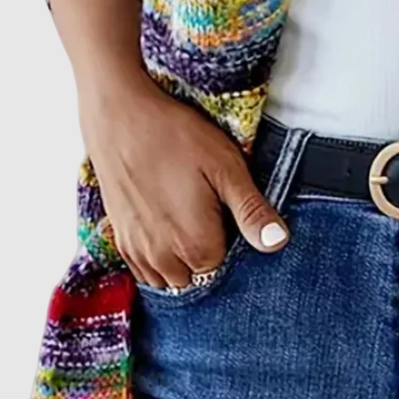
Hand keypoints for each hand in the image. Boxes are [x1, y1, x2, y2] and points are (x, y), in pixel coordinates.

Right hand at [77, 71, 288, 289]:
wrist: (121, 118)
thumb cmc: (177, 138)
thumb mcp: (227, 168)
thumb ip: (252, 211)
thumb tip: (278, 242)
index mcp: (196, 245)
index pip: (226, 269)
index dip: (232, 244)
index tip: (229, 217)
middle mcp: (163, 258)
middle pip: (198, 279)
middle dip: (208, 257)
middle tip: (209, 215)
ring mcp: (137, 251)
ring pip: (169, 280)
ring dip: (182, 263)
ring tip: (188, 222)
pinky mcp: (120, 240)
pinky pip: (144, 271)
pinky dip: (158, 260)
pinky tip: (166, 228)